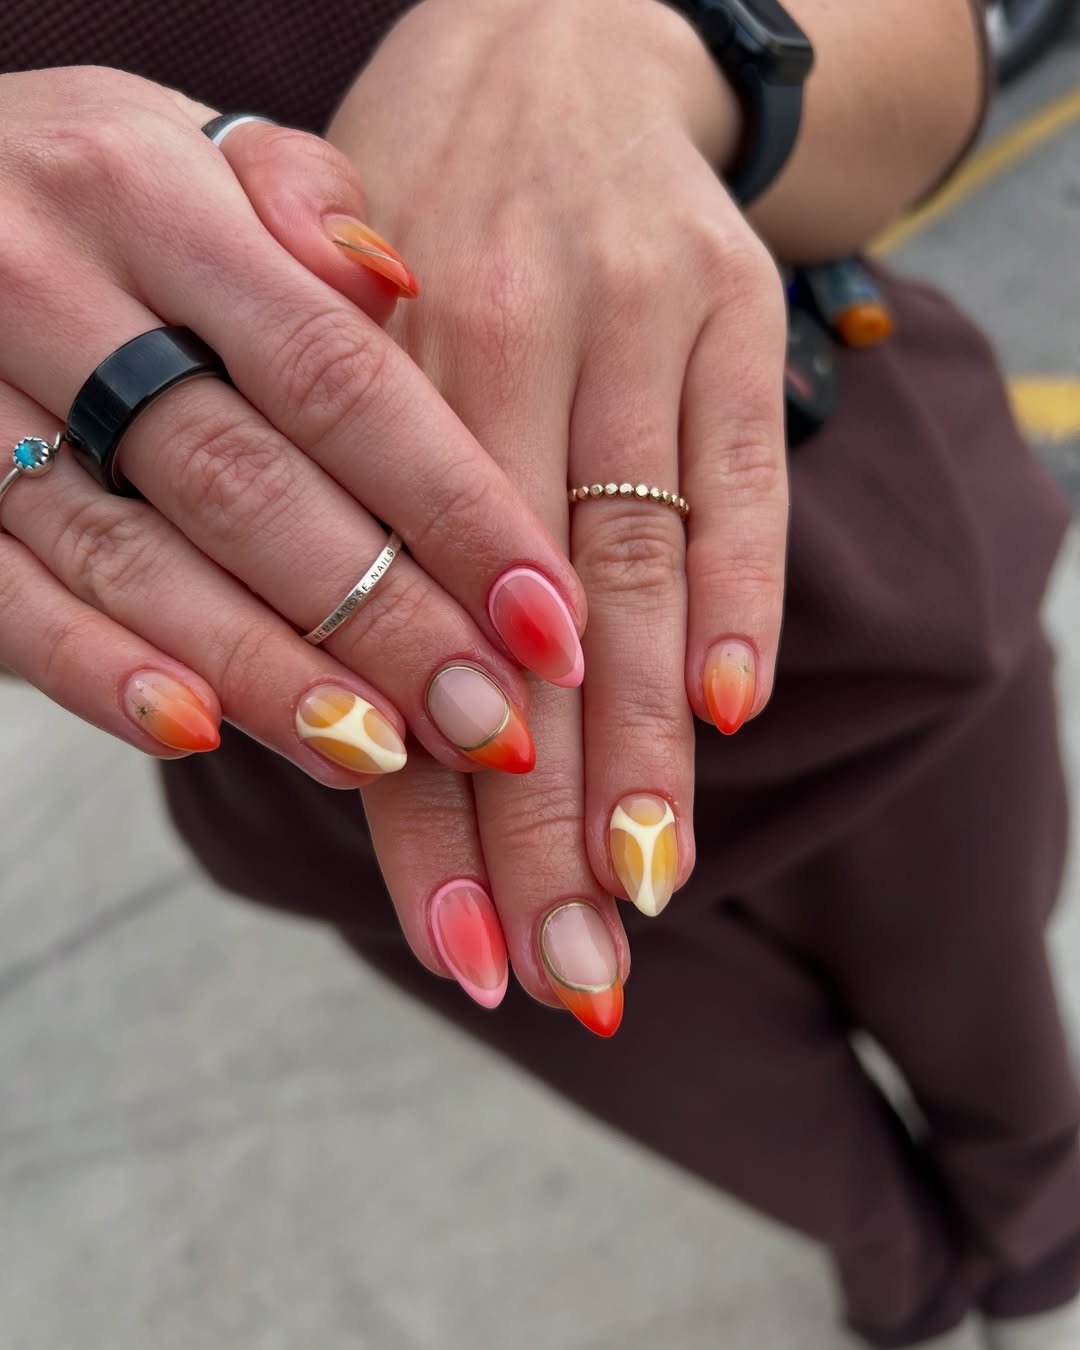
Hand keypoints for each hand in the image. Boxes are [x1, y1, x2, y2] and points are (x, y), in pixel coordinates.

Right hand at [0, 66, 587, 784]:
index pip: (335, 376)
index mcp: (148, 198)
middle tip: (489, 725)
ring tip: (382, 754)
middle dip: (384, 622)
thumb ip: (302, 203)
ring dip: (269, 674)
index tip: (549, 617)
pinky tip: (201, 735)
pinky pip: (11, 599)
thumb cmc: (98, 189)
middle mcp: (46, 292)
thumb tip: (402, 290)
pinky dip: (103, 676)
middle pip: (250, 487)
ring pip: (135, 563)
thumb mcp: (194, 148)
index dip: (451, 507)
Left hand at [326, 0, 788, 1030]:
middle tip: (567, 975)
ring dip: (647, 749)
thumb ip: (345, 503)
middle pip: (529, 636)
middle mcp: (503, 349)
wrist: (545, 38)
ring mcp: (631, 324)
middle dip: (545, 823)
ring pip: (639, 572)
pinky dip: (745, 593)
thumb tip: (361, 723)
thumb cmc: (423, 217)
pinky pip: (749, 469)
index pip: (404, 641)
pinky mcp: (732, 308)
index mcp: (374, 372)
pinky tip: (731, 716)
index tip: (465, 948)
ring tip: (644, 894)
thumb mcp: (339, 328)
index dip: (431, 807)